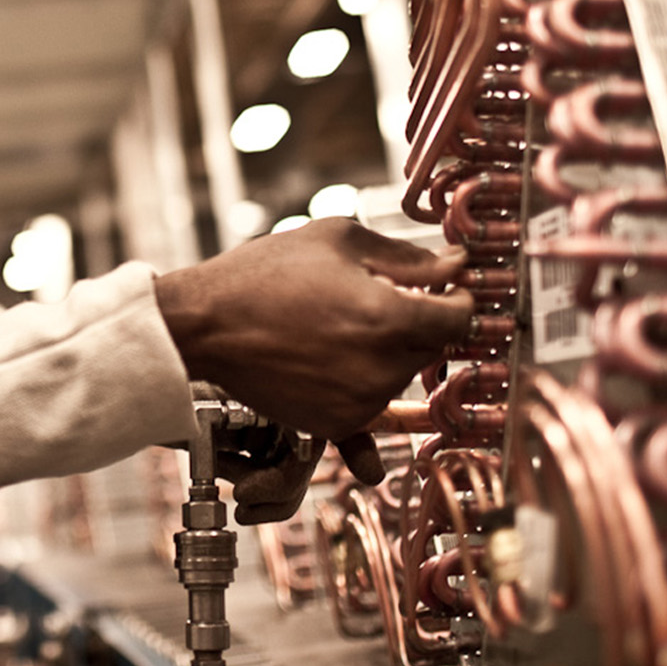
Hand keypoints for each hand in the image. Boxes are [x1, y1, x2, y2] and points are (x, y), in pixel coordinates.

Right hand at [154, 218, 471, 444]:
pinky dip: (365, 393)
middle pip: (432, 346)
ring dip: (389, 353)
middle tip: (375, 298)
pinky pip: (373, 410)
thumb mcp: (340, 241)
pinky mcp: (334, 425)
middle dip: (418, 322)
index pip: (461, 317)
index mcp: (389, 318)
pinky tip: (355, 383)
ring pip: (402, 376)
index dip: (458, 298)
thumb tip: (457, 266)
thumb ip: (409, 257)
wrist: (205, 325)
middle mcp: (380, 369)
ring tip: (339, 325)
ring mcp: (358, 403)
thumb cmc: (265, 275)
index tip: (444, 289)